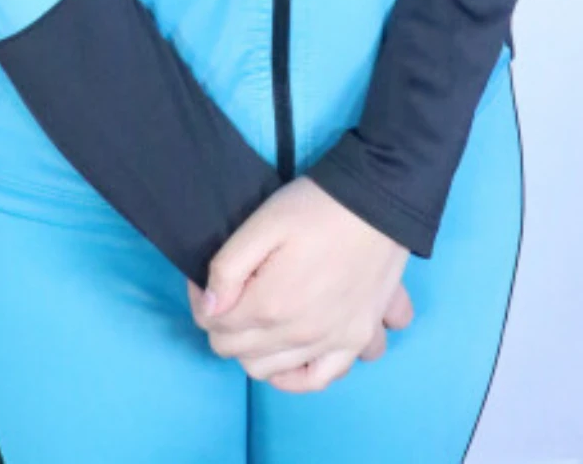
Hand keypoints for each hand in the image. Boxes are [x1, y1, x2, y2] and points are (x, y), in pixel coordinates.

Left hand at [186, 176, 412, 391]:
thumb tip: (210, 308)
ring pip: (271, 371)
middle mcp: (299, 335)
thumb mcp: (262, 223)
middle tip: (230, 295)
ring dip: (254, 351)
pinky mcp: (357, 340)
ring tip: (257, 320)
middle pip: (239, 352)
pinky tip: (291, 356)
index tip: (208, 282)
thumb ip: (228, 267)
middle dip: (223, 326)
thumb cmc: (315, 207)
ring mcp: (331, 342)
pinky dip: (298, 376)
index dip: (204, 302)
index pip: (215, 325)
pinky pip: (321, 379)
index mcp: (270, 305)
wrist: (378, 202)